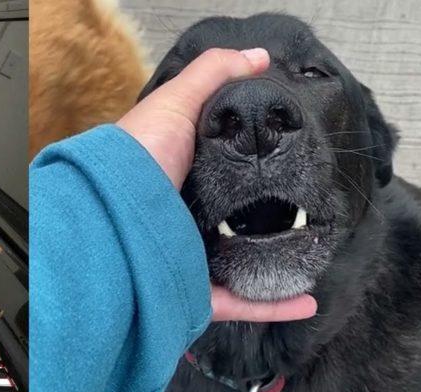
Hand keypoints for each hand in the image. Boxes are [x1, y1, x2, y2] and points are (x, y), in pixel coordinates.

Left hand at [117, 48, 317, 321]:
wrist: (108, 218)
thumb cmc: (136, 160)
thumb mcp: (175, 104)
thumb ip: (214, 77)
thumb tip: (259, 57)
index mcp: (181, 180)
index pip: (225, 175)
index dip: (254, 167)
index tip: (292, 160)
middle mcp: (184, 221)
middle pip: (233, 224)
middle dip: (269, 223)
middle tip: (309, 214)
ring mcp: (189, 260)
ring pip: (241, 268)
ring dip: (277, 269)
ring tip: (312, 260)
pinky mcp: (195, 293)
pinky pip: (241, 302)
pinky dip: (275, 305)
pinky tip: (308, 301)